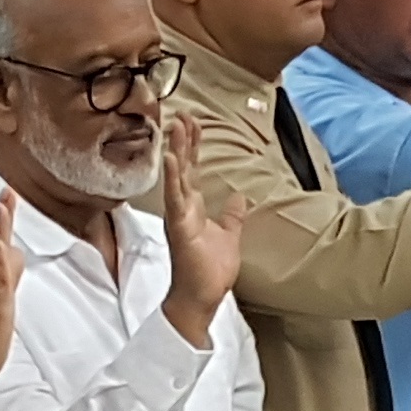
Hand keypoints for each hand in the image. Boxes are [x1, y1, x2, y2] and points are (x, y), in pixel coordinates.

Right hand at [161, 114, 246, 345]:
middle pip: (183, 167)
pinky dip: (173, 178)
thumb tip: (239, 196)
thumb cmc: (210, 270)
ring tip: (176, 127)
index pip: (192, 169)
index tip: (193, 122)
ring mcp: (179, 216)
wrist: (202, 296)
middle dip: (184, 140)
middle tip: (183, 114)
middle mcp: (182, 208)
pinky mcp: (180, 228)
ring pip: (177, 177)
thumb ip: (232, 215)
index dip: (193, 146)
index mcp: (192, 208)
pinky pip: (175, 198)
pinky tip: (171, 158)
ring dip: (177, 151)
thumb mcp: (229, 235)